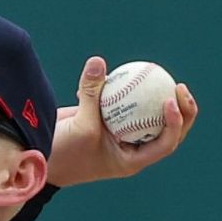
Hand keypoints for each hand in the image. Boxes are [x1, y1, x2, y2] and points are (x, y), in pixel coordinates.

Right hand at [46, 55, 198, 187]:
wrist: (40, 156)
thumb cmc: (63, 152)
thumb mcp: (80, 125)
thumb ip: (92, 93)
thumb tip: (97, 61)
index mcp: (132, 159)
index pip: (165, 143)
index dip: (175, 123)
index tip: (170, 101)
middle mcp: (131, 148)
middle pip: (166, 130)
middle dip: (181, 110)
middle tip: (179, 86)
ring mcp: (121, 135)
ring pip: (146, 115)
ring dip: (156, 97)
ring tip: (162, 74)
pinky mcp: (108, 122)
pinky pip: (122, 103)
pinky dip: (124, 90)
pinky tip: (124, 73)